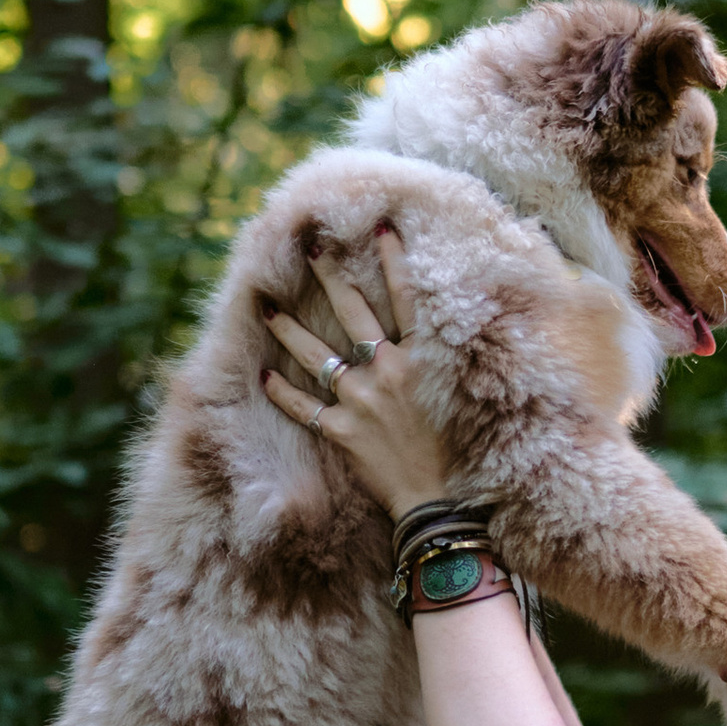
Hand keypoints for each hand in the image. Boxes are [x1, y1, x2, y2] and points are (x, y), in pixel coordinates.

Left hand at [261, 230, 461, 515]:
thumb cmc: (457, 449)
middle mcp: (386, 372)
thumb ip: (445, 359)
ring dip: (289, 329)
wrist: (437, 500)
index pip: (406, 298)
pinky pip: (304, 407)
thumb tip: (443, 326)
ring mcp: (360, 401)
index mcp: (420, 359)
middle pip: (354, 313)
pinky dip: (283, 393)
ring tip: (266, 307)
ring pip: (317, 356)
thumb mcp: (460, 392)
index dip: (394, 260)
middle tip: (309, 248)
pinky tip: (266, 376)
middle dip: (330, 277)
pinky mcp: (341, 432)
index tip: (379, 226)